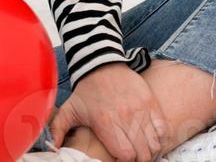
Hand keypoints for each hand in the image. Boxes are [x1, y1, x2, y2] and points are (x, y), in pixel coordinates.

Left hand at [49, 62, 167, 160]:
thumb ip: (58, 129)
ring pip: (154, 143)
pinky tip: (151, 140)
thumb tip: (53, 147)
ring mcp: (140, 109)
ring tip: (143, 151)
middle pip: (142, 153)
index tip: (120, 159)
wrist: (101, 62)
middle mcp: (125, 118)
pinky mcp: (149, 101)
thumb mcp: (69, 109)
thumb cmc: (86, 89)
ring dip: (150, 151)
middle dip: (139, 160)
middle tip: (133, 158)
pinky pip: (162, 128)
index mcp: (106, 123)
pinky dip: (160, 138)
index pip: (125, 155)